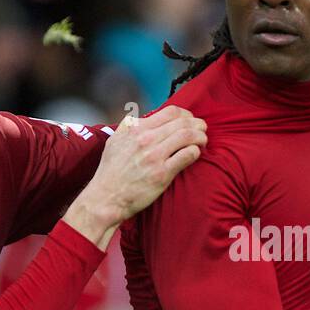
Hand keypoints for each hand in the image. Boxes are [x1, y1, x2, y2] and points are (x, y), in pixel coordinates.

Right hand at [64, 106, 206, 247]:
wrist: (106, 198)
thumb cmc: (110, 171)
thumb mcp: (114, 141)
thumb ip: (128, 126)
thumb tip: (140, 117)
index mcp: (136, 129)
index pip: (171, 112)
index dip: (186, 114)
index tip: (190, 121)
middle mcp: (146, 139)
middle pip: (183, 123)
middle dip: (198, 124)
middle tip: (202, 130)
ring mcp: (154, 156)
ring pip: (188, 136)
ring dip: (200, 136)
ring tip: (203, 141)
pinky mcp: (162, 174)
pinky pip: (187, 155)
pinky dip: (196, 152)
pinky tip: (195, 154)